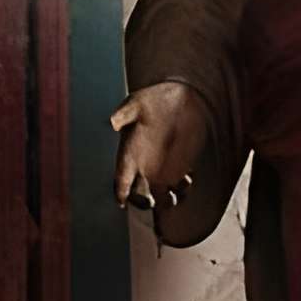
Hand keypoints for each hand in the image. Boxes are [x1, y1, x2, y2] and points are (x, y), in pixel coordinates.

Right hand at [111, 80, 208, 213]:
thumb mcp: (137, 104)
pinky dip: (183, 189)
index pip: (120, 178)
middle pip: (139, 194)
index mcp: (129, 153)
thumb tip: (113, 121)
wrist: (181, 98)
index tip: (122, 200)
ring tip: (175, 191)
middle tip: (152, 200)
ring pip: (161, 195)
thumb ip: (126, 113)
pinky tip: (187, 178)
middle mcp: (143, 166)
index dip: (120, 191)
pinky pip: (179, 187)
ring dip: (167, 200)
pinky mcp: (179, 168)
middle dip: (143, 202)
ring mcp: (162, 169)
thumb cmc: (154, 99)